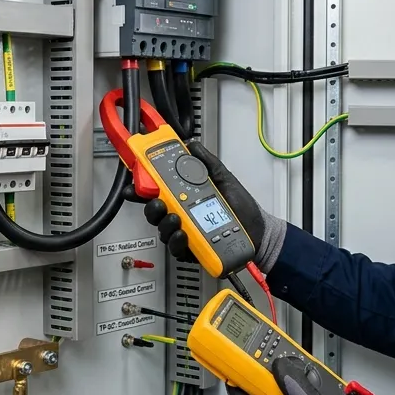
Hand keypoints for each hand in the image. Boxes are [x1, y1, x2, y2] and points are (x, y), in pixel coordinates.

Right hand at [144, 141, 283, 268]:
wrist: (259, 230)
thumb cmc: (242, 207)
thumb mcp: (224, 178)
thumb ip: (206, 162)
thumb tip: (191, 145)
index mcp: (185, 196)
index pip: (158, 191)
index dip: (143, 188)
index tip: (136, 184)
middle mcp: (182, 215)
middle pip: (155, 211)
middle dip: (151, 206)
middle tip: (158, 201)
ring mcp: (186, 233)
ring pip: (164, 230)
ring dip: (165, 223)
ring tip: (175, 218)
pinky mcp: (193, 250)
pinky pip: (177, 248)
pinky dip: (177, 241)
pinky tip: (184, 234)